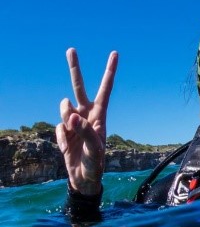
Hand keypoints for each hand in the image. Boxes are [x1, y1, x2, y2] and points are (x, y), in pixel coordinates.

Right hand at [56, 48, 116, 194]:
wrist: (83, 177)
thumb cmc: (96, 164)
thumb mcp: (94, 149)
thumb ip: (84, 131)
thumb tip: (72, 115)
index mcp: (100, 115)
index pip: (105, 90)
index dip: (109, 72)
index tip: (115, 54)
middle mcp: (86, 114)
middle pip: (79, 87)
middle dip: (74, 68)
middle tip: (71, 49)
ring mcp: (73, 121)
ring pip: (64, 106)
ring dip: (66, 117)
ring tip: (73, 132)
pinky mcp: (63, 130)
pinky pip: (58, 127)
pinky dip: (61, 138)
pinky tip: (68, 148)